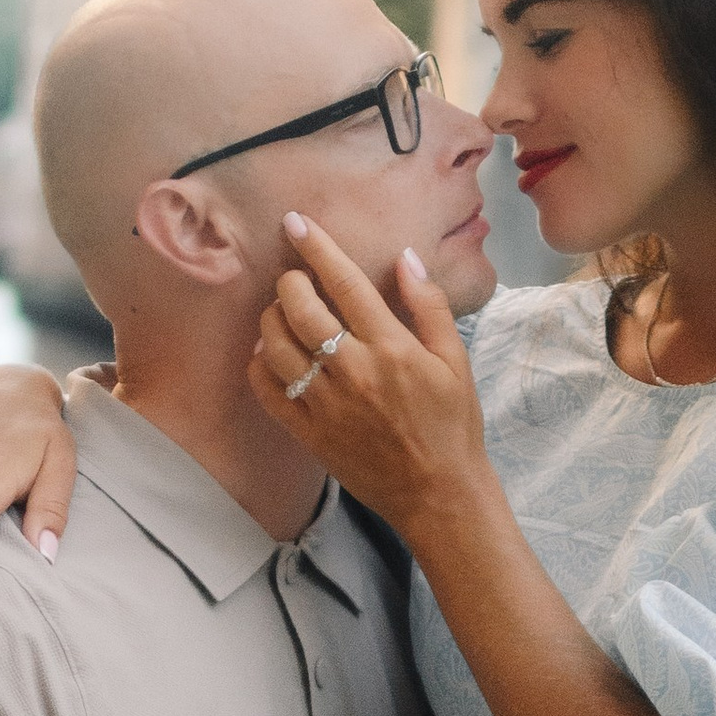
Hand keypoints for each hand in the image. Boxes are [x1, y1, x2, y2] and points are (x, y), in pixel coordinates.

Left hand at [251, 218, 495, 542]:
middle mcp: (353, 371)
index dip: (316, 247)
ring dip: (271, 319)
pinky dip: (260, 365)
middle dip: (289, 281)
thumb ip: (429, 306)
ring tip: (281, 313)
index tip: (295, 222)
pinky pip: (267, 391)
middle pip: (299, 308)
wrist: (439, 493)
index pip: (344, 282)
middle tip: (294, 278)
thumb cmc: (452, 425)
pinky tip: (270, 355)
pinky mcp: (309, 433)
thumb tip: (405, 258)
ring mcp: (326, 404)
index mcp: (391, 347)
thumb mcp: (456, 361)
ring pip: (276, 345)